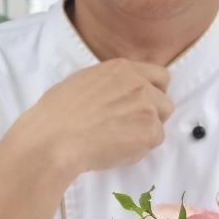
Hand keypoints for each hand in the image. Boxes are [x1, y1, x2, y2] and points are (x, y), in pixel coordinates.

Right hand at [6, 60, 172, 179]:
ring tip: (118, 140)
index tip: (143, 105)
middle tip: (129, 129)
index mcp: (121, 68)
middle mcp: (138, 83)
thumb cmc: (56, 115)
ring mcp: (146, 106)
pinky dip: (138, 150)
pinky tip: (114, 150)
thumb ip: (109, 85)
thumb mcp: (82, 82)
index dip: (154, 93)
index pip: (159, 76)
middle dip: (153, 116)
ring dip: (146, 133)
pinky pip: (154, 143)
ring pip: (161, 123)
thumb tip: (115, 96)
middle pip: (165, 101)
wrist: (53, 139)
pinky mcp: (149, 131)